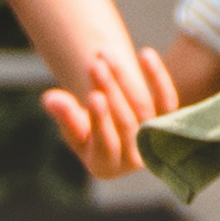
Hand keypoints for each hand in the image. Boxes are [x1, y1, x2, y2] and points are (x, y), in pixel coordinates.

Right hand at [37, 38, 180, 179]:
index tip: (94, 95)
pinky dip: (158, 76)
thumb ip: (63, 115)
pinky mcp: (169, 122)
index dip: (101, 120)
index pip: (106, 144)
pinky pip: (167, 99)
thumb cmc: (86, 131)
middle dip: (110, 90)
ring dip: (124, 78)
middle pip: (125, 121)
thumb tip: (50, 99)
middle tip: (96, 64)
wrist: (115, 127)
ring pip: (143, 107)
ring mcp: (154, 141)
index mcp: (105, 167)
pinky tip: (145, 53)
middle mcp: (133, 160)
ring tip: (105, 54)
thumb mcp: (71, 127)